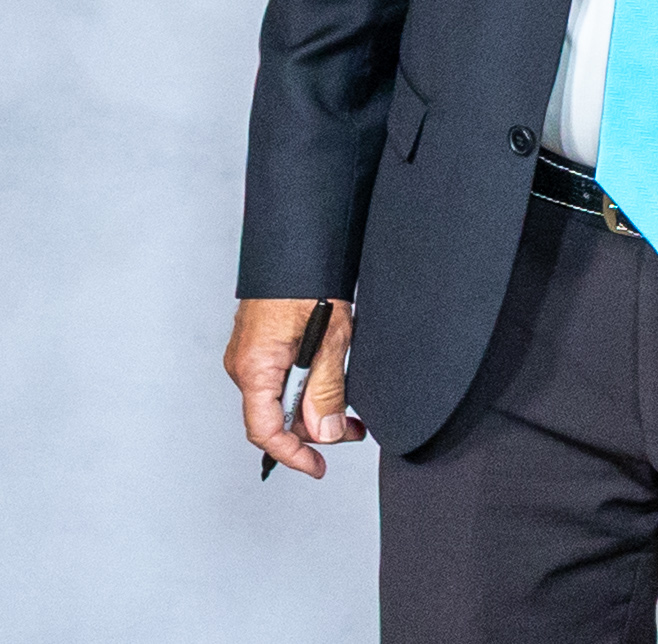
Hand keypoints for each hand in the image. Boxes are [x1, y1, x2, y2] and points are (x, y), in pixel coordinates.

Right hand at [226, 297, 364, 478]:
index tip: (319, 466)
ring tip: (350, 409)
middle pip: (276, 417)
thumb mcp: (331, 339)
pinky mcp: (260, 346)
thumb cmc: (309, 284)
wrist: (298, 247)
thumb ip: (326, 389)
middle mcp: (245, 366)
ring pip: (281, 399)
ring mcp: (250, 356)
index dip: (293, 454)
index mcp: (254, 368)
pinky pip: (280, 379)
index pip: (266, 430)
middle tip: (355, 429)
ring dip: (314, 408)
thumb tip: (327, 433)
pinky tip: (331, 385)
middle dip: (315, 430)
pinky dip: (305, 388)